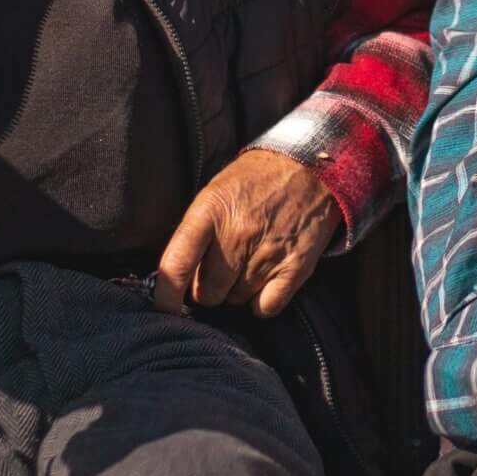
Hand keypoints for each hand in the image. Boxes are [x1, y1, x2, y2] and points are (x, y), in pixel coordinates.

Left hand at [151, 148, 341, 317]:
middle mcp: (238, 235)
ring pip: (236, 301)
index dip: (165, 295)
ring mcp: (268, 253)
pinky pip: (265, 308)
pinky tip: (264, 281)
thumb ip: (197, 231)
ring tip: (247, 264)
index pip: (177, 265)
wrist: (312, 167)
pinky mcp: (295, 268)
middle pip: (207, 292)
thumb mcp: (216, 190)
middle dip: (208, 287)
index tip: (164, 308)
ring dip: (236, 291)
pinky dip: (261, 302)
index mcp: (211, 211)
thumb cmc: (258, 179)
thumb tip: (181, 276)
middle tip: (220, 268)